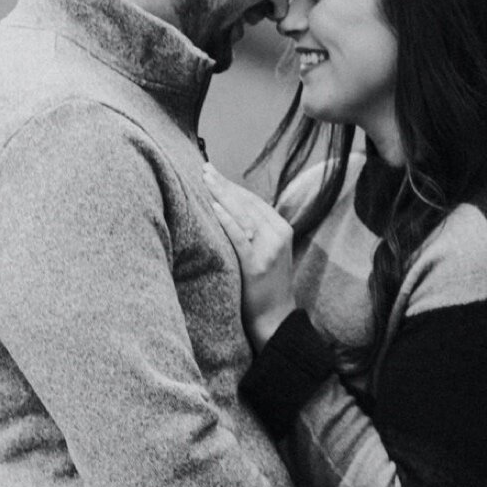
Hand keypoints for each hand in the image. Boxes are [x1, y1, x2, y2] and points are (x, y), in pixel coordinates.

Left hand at [203, 163, 294, 345]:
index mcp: (282, 229)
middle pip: (247, 203)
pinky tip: (214, 207)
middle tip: (204, 169)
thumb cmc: (265, 285)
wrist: (274, 318)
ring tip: (205, 180)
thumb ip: (256, 231)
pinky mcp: (257, 265)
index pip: (253, 200)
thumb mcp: (268, 252)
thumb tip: (229, 208)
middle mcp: (278, 235)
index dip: (232, 185)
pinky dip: (227, 220)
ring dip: (222, 195)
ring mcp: (269, 250)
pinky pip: (239, 237)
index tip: (214, 173)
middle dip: (224, 184)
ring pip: (243, 215)